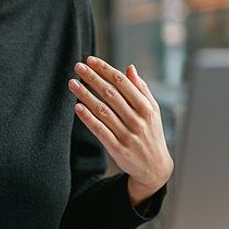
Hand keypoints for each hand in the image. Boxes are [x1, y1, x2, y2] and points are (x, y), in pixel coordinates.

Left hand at [69, 56, 173, 206]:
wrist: (155, 168)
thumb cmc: (151, 134)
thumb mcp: (153, 111)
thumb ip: (141, 89)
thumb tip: (129, 68)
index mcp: (146, 108)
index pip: (123, 83)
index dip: (105, 70)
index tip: (91, 60)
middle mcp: (138, 120)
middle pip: (111, 94)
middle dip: (93, 78)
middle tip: (78, 66)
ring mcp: (128, 135)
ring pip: (103, 111)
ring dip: (86, 95)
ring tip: (72, 83)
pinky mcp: (118, 149)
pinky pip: (100, 131)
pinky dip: (88, 119)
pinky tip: (77, 107)